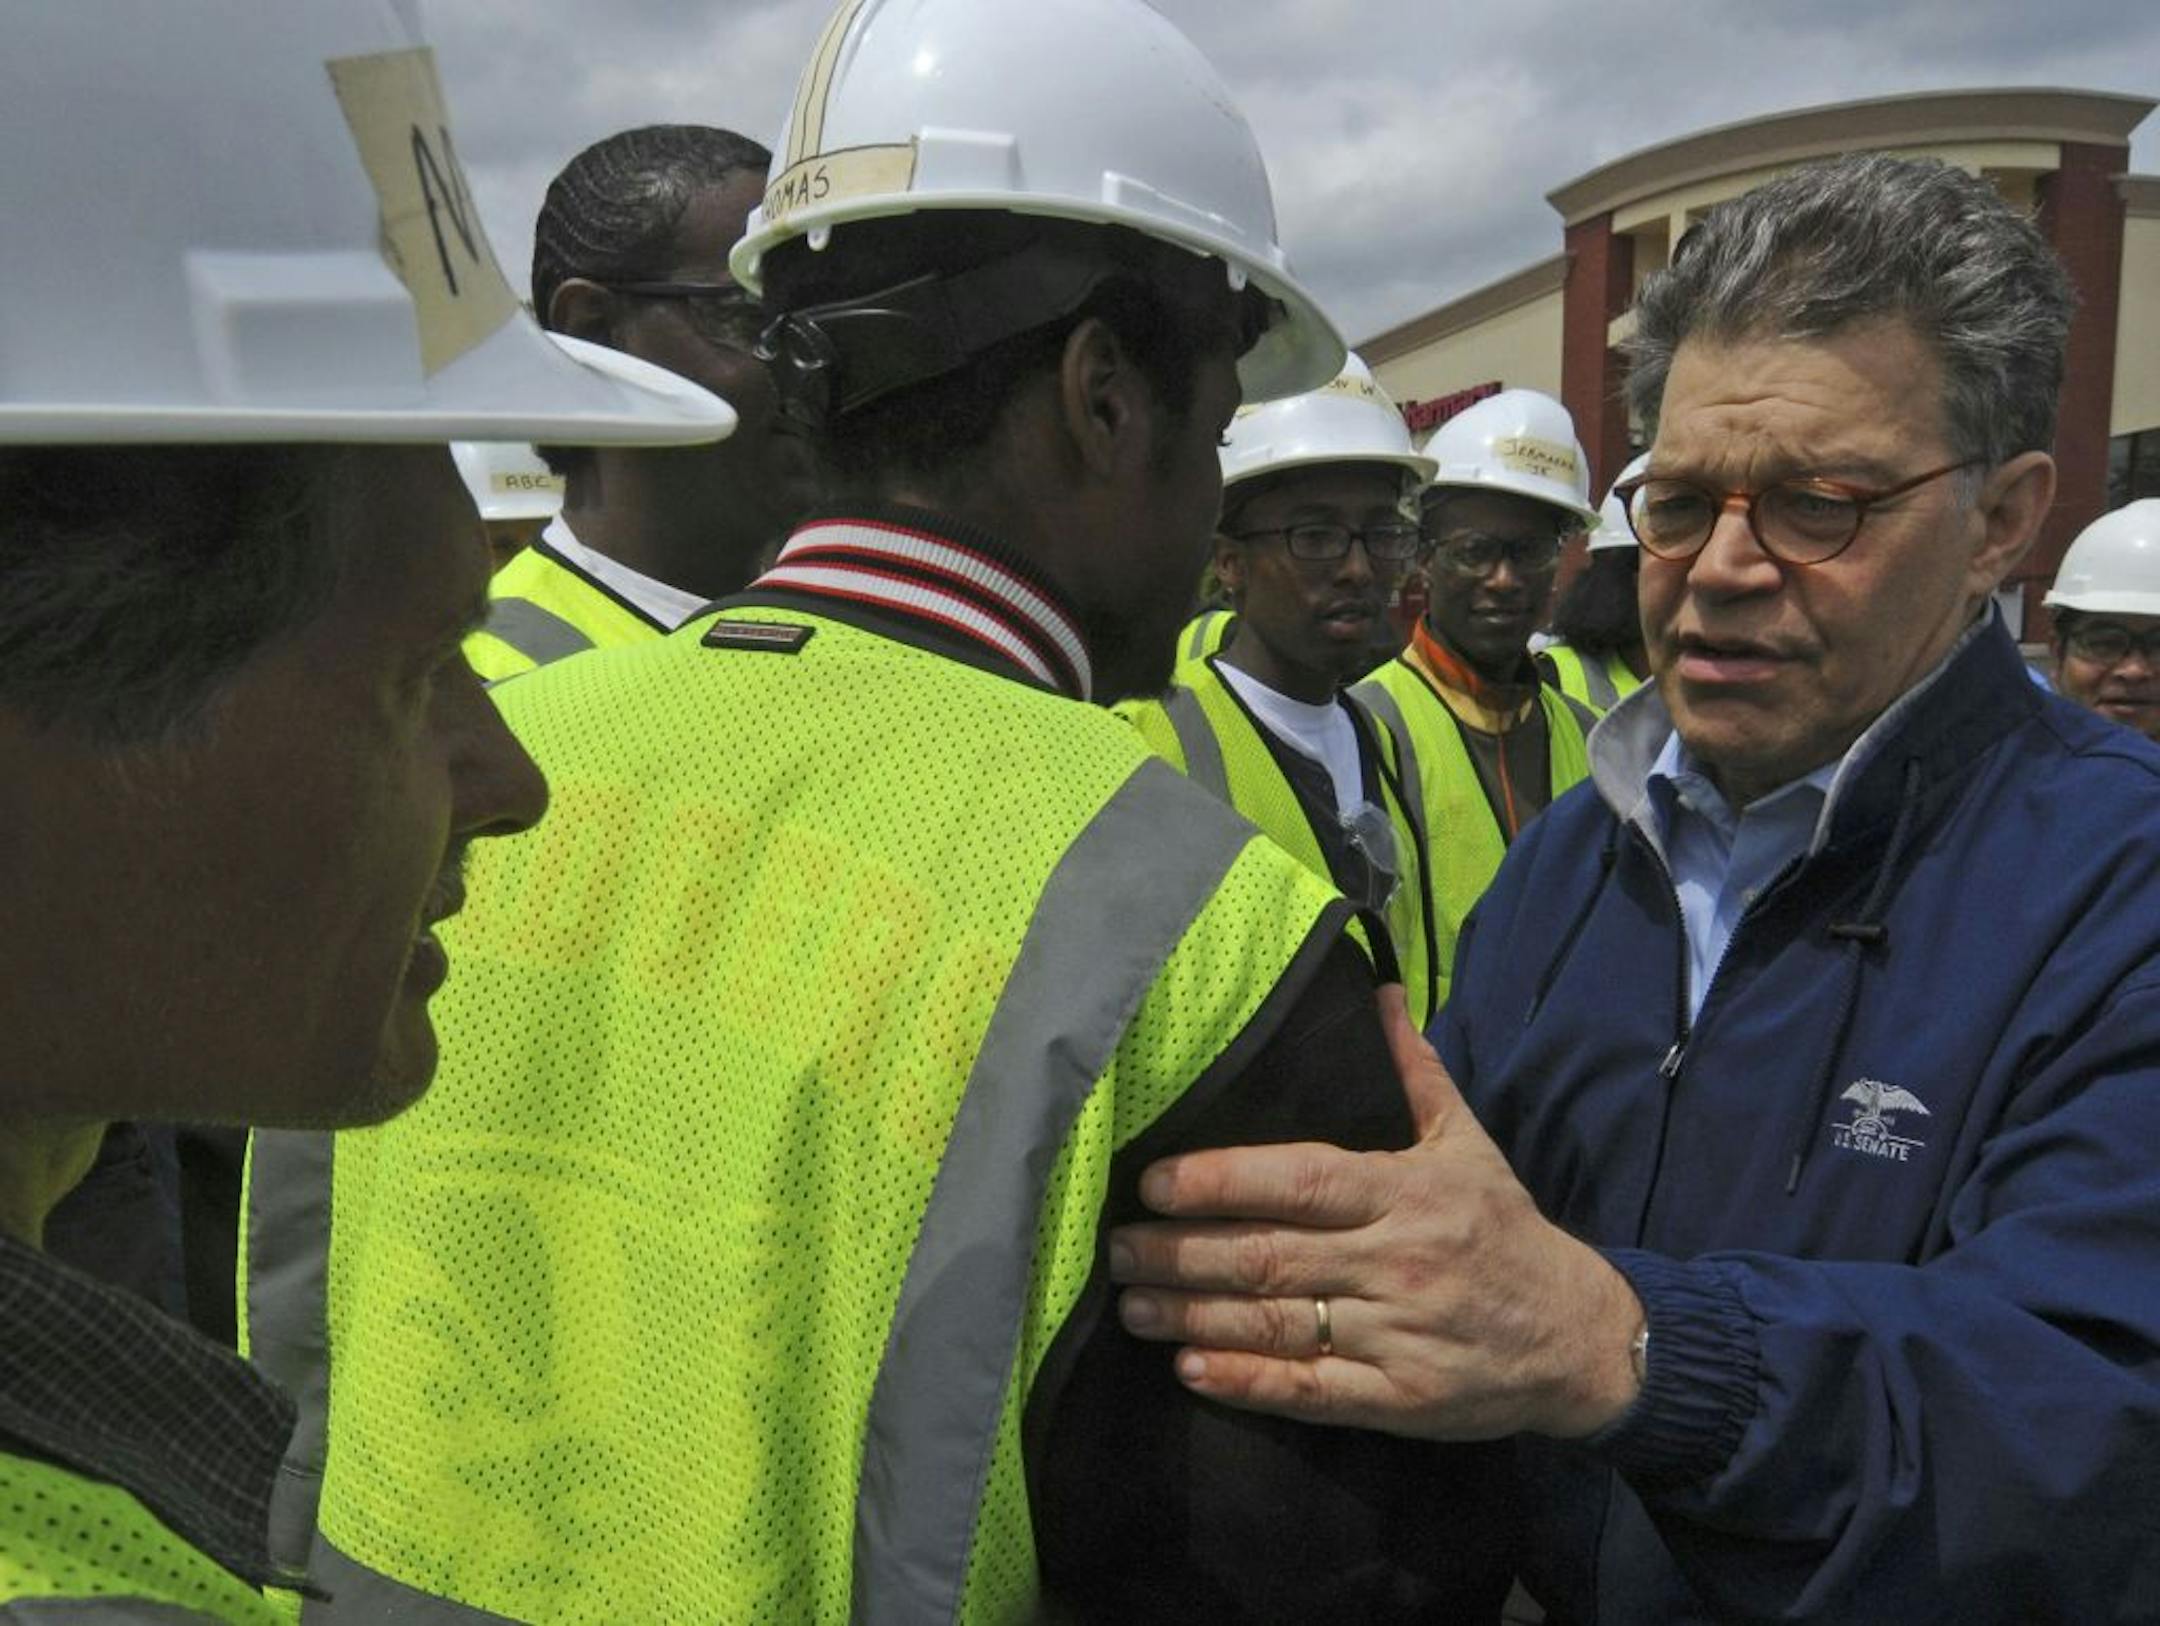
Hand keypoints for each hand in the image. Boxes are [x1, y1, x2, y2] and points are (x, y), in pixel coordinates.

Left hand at [1109, 985, 1643, 1440]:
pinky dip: (1245, 1382)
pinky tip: (1191, 1369)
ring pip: (1276, 1323)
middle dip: (1180, 1252)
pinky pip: (1308, 1391)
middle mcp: (1396, 1261)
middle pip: (1270, 1255)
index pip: (1299, 1179)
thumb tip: (1378, 993)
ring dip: (1193, 1315)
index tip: (1151, 1182)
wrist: (1578, 1337)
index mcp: (1406, 1192)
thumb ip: (1414, 1073)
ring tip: (1130, 1305)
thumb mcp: (1468, 1143)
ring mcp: (1396, 1335)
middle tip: (1114, 1248)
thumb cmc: (1504, 1230)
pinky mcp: (1398, 1400)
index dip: (1219, 1181)